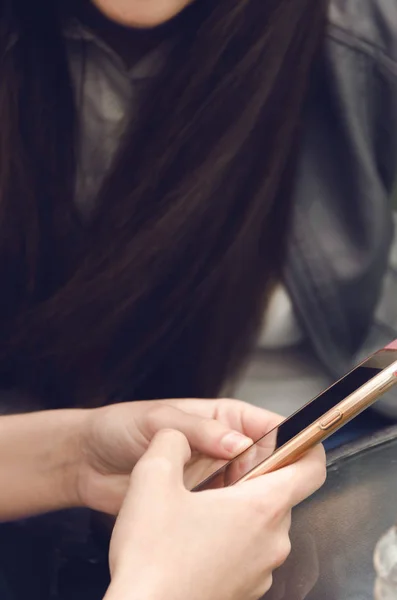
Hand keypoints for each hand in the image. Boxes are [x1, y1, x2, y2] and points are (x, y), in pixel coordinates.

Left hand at [77, 398, 281, 513]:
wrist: (87, 462)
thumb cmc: (121, 428)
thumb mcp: (159, 419)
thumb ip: (199, 428)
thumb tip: (237, 442)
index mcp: (222, 419)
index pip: (267, 425)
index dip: (288, 437)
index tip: (302, 451)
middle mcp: (224, 450)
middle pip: (268, 463)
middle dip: (271, 476)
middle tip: (264, 488)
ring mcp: (215, 481)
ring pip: (251, 494)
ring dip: (249, 502)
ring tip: (238, 508)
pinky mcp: (200, 509)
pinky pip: (226, 516)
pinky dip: (229, 522)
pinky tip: (220, 526)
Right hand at [105, 430, 325, 599]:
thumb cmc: (152, 558)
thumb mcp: (153, 479)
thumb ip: (171, 441)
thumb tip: (178, 436)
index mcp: (261, 507)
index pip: (312, 468)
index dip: (306, 444)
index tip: (292, 436)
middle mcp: (272, 541)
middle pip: (283, 493)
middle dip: (255, 477)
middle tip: (219, 472)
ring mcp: (261, 571)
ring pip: (264, 523)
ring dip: (241, 508)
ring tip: (199, 507)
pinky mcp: (246, 590)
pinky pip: (251, 550)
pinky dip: (233, 537)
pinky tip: (195, 538)